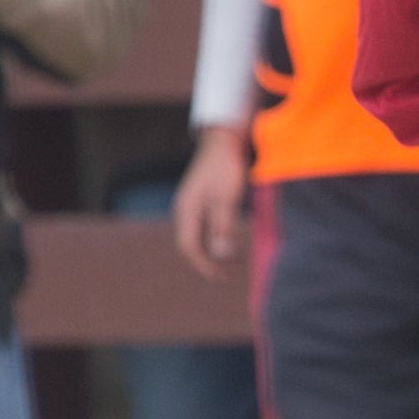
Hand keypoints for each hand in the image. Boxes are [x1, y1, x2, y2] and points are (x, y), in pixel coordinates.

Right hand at [173, 124, 251, 281]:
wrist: (224, 141)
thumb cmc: (226, 168)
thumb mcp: (226, 199)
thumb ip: (222, 227)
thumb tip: (220, 256)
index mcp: (186, 211)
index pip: (189, 247)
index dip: (205, 265)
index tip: (222, 277)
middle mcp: (185, 210)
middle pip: (191, 245)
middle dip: (208, 263)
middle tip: (227, 276)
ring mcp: (192, 205)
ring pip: (198, 237)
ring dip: (213, 253)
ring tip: (232, 264)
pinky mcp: (202, 201)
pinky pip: (205, 228)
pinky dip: (216, 240)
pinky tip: (231, 243)